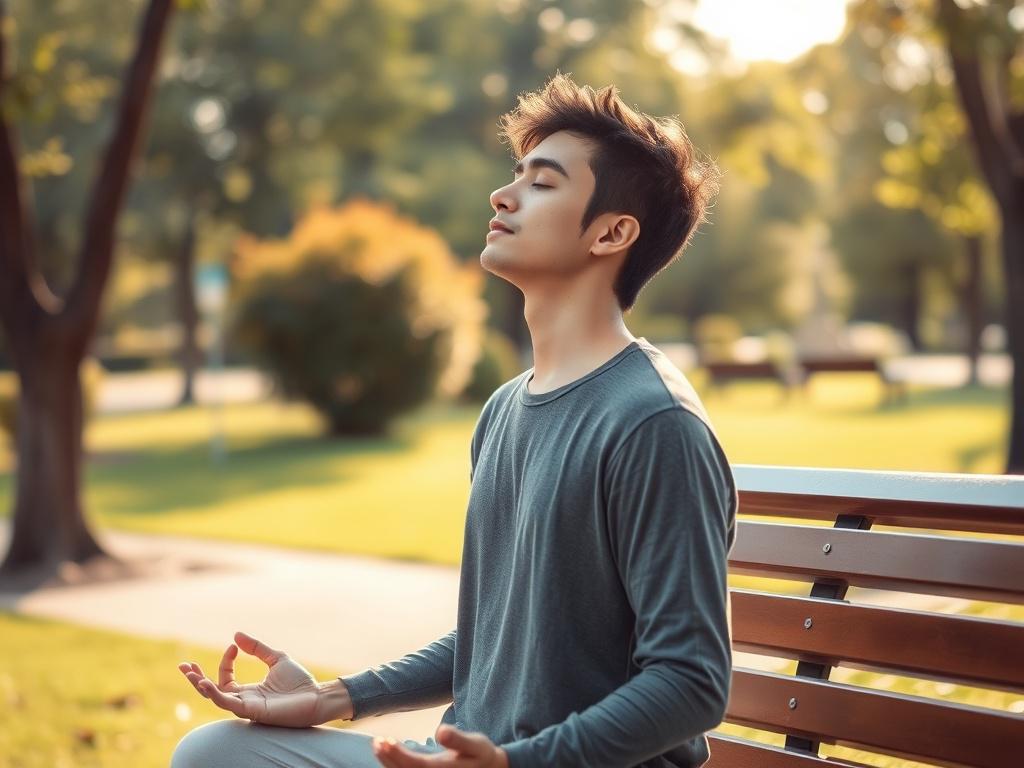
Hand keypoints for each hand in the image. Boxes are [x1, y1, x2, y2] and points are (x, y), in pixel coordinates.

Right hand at [177, 630, 344, 727]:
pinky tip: (206, 683)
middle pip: (213, 691)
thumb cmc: (299, 682)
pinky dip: (216, 694)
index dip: (225, 661)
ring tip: (191, 673)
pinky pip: (228, 704)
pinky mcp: (253, 712)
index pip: (225, 677)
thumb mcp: (276, 659)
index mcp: (248, 691)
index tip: (233, 646)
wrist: (317, 696)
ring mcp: (247, 707)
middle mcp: (244, 700)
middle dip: (196, 679)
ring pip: (216, 698)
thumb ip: (256, 649)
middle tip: (183, 666)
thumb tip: (236, 635)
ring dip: (201, 686)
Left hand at [372, 725, 508, 767]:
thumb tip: (441, 731)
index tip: (385, 740)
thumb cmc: (481, 755)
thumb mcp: (475, 744)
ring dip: (388, 762)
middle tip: (377, 741)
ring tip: (379, 745)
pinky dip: (395, 766)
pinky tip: (389, 755)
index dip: (397, 755)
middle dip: (388, 758)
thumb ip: (458, 738)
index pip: (413, 766)